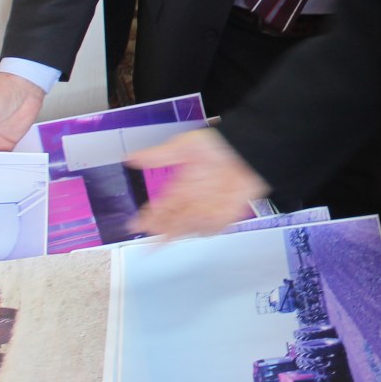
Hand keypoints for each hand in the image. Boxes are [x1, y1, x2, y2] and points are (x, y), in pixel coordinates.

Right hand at [126, 128, 269, 239]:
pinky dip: (203, 229)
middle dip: (160, 229)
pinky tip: (192, 231)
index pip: (160, 206)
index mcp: (181, 186)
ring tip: (165, 237)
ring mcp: (209, 208)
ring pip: (189, 226)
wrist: (250, 149)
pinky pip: (212, 227)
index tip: (134, 224)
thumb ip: (158, 155)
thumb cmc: (220, 144)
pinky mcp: (226, 214)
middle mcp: (193, 200)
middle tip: (148, 237)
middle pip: (172, 220)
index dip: (148, 216)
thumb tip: (129, 157)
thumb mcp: (185, 146)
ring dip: (178, 231)